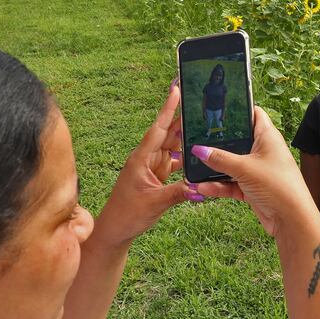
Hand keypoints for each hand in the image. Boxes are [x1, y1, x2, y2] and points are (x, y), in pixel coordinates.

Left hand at [95, 84, 186, 246]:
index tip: (176, 88)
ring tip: (204, 123)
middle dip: (182, 116)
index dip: (168, 109)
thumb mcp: (155, 203)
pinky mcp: (157, 176)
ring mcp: (152, 166)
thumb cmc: (127, 215)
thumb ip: (178, 192)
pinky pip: (175, 161)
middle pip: (168, 133)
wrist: (115, 230)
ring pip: (173, 146)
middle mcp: (146, 158)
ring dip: (186, 137)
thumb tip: (200, 186)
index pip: (158, 129)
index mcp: (141, 159)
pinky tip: (198, 154)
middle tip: (197, 99)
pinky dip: (186, 157)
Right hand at [187, 106, 317, 236]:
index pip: (253, 114)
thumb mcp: (245, 168)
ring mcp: (257, 170)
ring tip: (192, 168)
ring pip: (231, 164)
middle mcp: (263, 151)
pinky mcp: (252, 188)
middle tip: (195, 137)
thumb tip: (198, 149)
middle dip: (217, 142)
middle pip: (237, 140)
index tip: (217, 107)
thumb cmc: (277, 185)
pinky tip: (203, 188)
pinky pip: (231, 183)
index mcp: (267, 137)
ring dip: (214, 168)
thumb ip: (220, 158)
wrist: (291, 220)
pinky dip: (219, 186)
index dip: (238, 109)